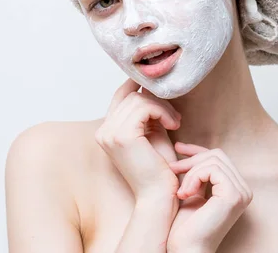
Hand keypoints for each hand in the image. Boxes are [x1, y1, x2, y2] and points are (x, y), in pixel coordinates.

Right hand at [94, 78, 181, 202]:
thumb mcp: (152, 130)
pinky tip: (173, 125)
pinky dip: (163, 112)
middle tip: (173, 117)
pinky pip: (145, 107)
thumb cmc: (159, 167)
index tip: (157, 83)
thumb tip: (150, 85)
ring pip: (139, 99)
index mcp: (107, 131)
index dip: (137, 84)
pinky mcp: (122, 135)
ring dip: (162, 107)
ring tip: (174, 122)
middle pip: (130, 95)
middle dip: (156, 101)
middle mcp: (103, 131)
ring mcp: (110, 133)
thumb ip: (148, 110)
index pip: (120, 95)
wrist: (160, 195)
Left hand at [166, 143, 253, 252]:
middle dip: (192, 159)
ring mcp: (241, 192)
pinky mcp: (233, 195)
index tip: (178, 148)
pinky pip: (212, 169)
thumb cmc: (186, 227)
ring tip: (180, 192)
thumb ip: (198, 174)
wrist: (186, 250)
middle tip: (172, 169)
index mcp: (236, 188)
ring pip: (213, 160)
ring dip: (190, 172)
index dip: (197, 151)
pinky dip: (194, 178)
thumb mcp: (193, 191)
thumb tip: (188, 150)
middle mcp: (244, 189)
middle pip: (217, 154)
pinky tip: (185, 194)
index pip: (219, 157)